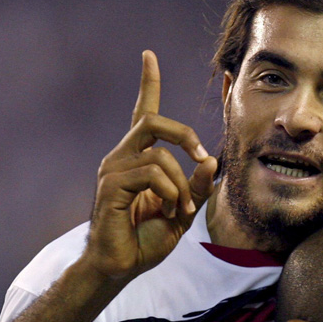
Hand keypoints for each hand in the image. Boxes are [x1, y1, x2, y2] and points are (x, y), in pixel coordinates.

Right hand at [84, 50, 218, 279]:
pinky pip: (152, 174)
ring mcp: (112, 169)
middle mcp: (122, 157)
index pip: (142, 112)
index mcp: (138, 159)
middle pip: (152, 120)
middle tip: (203, 158)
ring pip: (160, 155)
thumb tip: (212, 161)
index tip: (148, 55)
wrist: (120, 266)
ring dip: (182, 185)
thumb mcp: (183, 211)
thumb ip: (198, 187)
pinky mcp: (110, 185)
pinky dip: (171, 193)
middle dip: (184, 135)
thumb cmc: (146, 239)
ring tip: (181, 210)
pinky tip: (170, 212)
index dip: (147, 83)